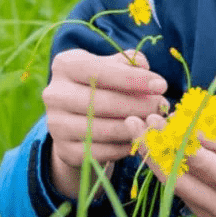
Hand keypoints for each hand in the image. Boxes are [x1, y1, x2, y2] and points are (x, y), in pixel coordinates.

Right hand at [43, 48, 167, 198]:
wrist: (78, 119)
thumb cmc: (103, 85)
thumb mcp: (113, 67)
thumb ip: (130, 64)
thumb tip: (144, 68)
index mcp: (65, 65)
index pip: (99, 70)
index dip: (132, 79)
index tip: (161, 85)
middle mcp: (54, 94)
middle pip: (99, 102)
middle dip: (137, 105)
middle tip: (161, 107)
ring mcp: (56, 124)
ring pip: (100, 129)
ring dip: (132, 128)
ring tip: (153, 123)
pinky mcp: (64, 150)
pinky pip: (99, 152)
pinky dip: (122, 147)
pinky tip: (137, 139)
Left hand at [124, 114, 215, 216]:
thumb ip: (213, 134)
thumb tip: (176, 124)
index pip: (203, 165)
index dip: (177, 140)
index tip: (159, 120)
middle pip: (181, 180)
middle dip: (155, 149)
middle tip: (136, 123)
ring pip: (175, 187)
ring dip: (155, 158)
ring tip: (139, 132)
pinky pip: (181, 192)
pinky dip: (168, 169)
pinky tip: (156, 148)